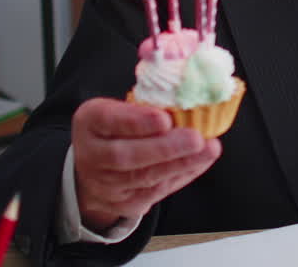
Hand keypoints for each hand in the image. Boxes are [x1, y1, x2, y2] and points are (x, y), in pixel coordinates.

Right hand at [71, 97, 221, 232]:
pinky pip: (157, 191)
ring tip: (208, 150)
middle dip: (165, 148)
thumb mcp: (116, 108)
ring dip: (181, 163)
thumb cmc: (114, 130)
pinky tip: (202, 161)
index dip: (136, 121)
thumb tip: (186, 93)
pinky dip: (184, 174)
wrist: (92, 171)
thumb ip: (143, 103)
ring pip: (145, 177)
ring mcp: (106, 185)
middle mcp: (92, 155)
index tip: (163, 118)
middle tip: (195, 138)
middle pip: (125, 156)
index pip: (107, 120)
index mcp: (89, 122)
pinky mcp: (125, 203)